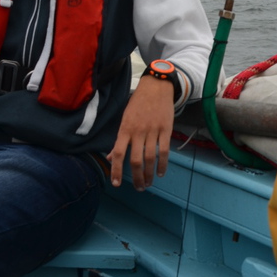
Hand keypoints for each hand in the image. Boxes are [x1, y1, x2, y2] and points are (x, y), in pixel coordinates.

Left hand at [106, 74, 174, 189]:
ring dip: (149, 174)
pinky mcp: (165, 130)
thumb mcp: (125, 119)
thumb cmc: (138, 104)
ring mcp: (152, 131)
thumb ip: (119, 140)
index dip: (117, 170)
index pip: (119, 153)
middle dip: (137, 177)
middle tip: (139, 188)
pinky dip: (163, 164)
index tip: (116, 183)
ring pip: (150, 158)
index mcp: (125, 128)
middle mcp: (138, 131)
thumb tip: (111, 158)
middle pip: (136, 160)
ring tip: (148, 183)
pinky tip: (161, 173)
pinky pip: (164, 151)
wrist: (156, 87)